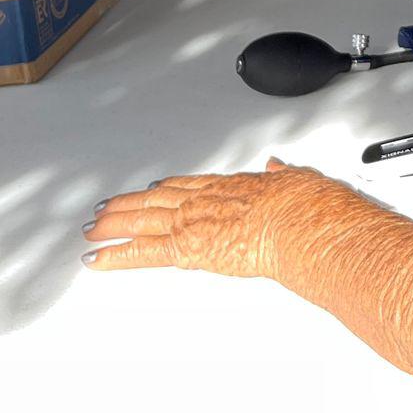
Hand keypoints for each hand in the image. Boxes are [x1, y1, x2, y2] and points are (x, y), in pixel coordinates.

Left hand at [81, 160, 344, 279]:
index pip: (190, 185)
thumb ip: (282, 174)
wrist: (303, 223)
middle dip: (129, 205)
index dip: (168, 188)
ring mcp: (193, 221)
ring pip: (142, 220)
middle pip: (158, 200)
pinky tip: (96, 258)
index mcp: (232, 184)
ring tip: (92, 229)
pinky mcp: (187, 248)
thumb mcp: (298, 179)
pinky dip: (114, 256)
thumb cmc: (307, 207)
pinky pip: (141, 252)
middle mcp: (207, 199)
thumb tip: (278, 165)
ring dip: (113, 225)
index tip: (152, 189)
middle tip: (106, 209)